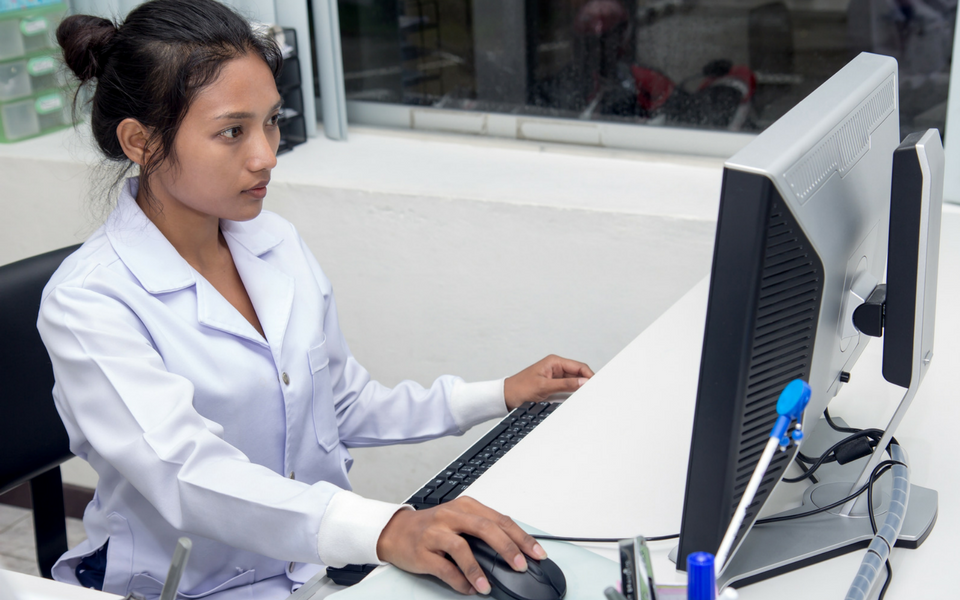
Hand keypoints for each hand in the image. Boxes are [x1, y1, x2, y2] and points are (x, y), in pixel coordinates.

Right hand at [376, 496, 546, 594]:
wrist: (395, 531)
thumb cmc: (433, 527)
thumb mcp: (460, 520)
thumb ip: (484, 530)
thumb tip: (515, 550)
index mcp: (466, 506)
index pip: (500, 520)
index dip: (521, 537)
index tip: (537, 553)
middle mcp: (451, 516)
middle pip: (485, 528)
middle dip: (507, 548)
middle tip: (521, 566)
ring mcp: (435, 533)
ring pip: (462, 547)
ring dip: (478, 569)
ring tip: (488, 586)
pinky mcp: (422, 551)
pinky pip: (443, 568)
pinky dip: (458, 580)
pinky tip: (468, 588)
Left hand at [503, 355, 593, 409]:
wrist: (506, 397)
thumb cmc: (520, 388)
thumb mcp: (544, 387)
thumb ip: (565, 384)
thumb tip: (583, 382)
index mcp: (554, 362)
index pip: (579, 366)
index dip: (589, 375)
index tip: (596, 385)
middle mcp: (556, 367)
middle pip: (578, 373)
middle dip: (586, 382)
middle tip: (593, 392)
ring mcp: (555, 376)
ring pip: (574, 382)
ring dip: (579, 388)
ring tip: (585, 396)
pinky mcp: (553, 385)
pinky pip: (567, 388)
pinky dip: (572, 393)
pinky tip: (575, 398)